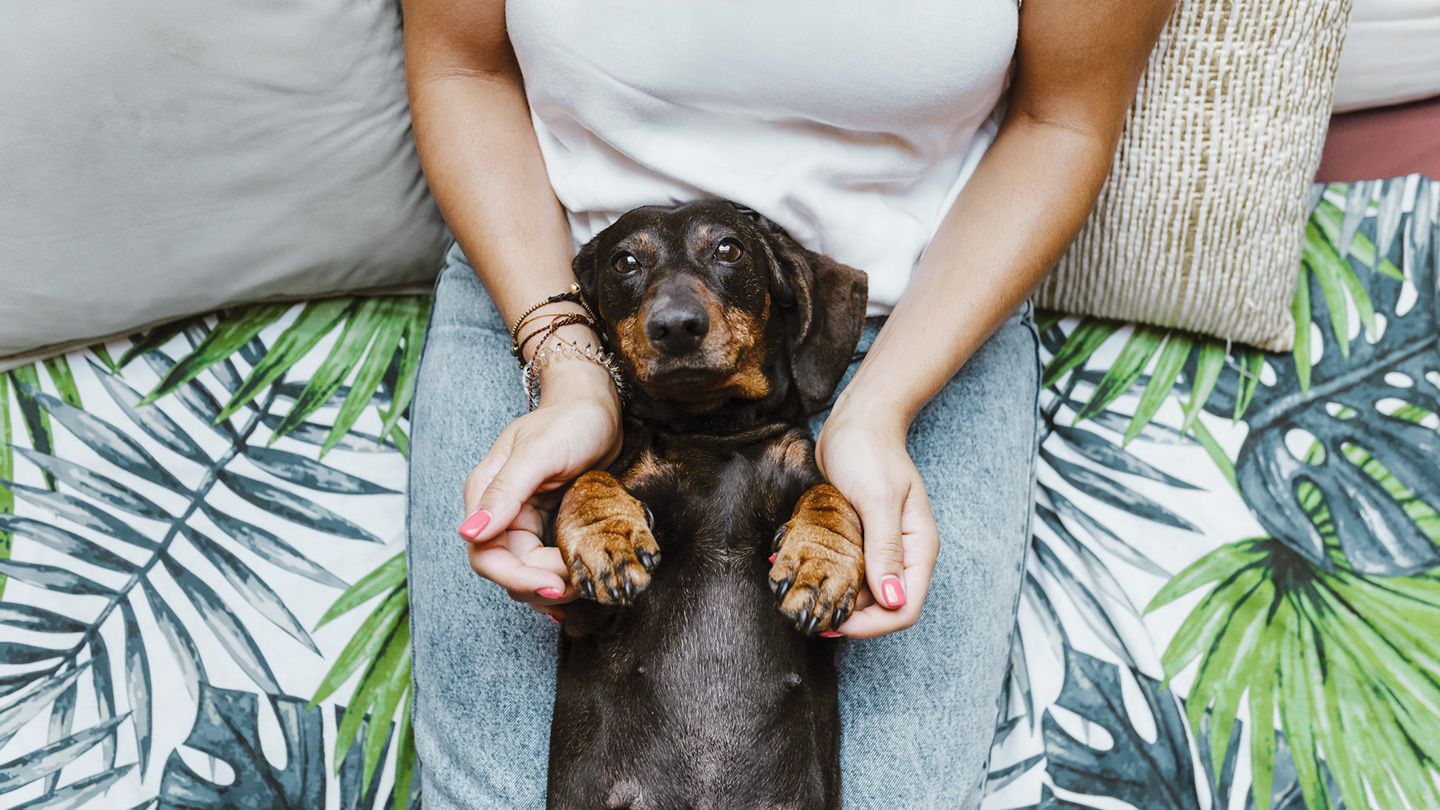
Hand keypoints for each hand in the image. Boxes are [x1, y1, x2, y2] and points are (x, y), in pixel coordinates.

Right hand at [458, 360, 621, 618]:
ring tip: (586, 582)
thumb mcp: (539, 451)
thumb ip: (505, 490)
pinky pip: (544, 562)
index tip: (557, 585)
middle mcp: (499, 511)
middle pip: (506, 569)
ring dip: (552, 585)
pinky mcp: (545, 524)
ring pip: (526, 571)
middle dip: (541, 584)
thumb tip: (470, 532)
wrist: (596, 407)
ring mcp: (522, 520)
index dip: (517, 578)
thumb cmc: (570, 420)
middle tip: (581, 584)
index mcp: (486, 493)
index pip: (485, 554)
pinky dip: (559, 577)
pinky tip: (577, 587)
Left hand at [813, 405, 938, 638]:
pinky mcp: (857, 540)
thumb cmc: (870, 451)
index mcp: (918, 548)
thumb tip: (892, 600)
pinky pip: (844, 570)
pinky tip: (799, 571)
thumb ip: (884, 549)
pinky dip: (825, 575)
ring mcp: (878, 548)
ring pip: (860, 592)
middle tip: (810, 611)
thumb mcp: (877, 498)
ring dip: (833, 596)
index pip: (904, 607)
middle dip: (849, 615)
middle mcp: (901, 554)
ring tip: (800, 593)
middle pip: (881, 607)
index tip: (836, 620)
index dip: (873, 624)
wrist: (856, 421)